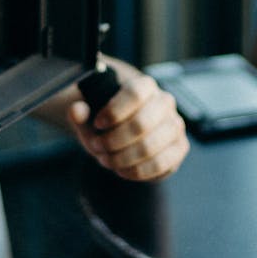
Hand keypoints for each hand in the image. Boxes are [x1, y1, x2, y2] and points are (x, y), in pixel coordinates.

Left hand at [67, 72, 188, 181]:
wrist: (125, 132)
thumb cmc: (107, 122)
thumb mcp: (89, 115)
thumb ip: (79, 112)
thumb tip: (76, 110)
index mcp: (145, 86)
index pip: (135, 94)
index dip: (114, 112)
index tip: (97, 124)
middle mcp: (165, 102)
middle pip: (142, 124)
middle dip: (113, 141)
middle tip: (96, 146)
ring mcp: (175, 125)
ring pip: (150, 147)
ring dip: (122, 159)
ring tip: (106, 160)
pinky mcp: (179, 148)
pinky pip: (161, 165)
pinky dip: (136, 171)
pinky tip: (122, 170)